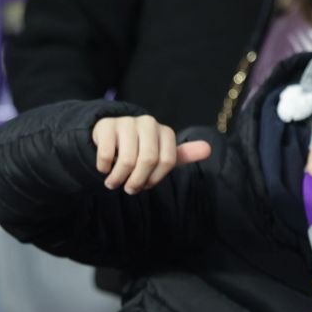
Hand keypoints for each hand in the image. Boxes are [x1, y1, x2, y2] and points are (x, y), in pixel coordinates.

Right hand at [90, 114, 210, 193]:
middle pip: (148, 160)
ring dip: (118, 178)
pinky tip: (103, 168)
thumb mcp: (161, 155)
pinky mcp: (107, 125)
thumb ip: (183, 155)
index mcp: (164, 131)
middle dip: (137, 180)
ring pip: (127, 160)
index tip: (146, 185)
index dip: (155, 178)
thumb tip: (208, 149)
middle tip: (129, 189)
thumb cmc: (139, 150)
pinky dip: (103, 168)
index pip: (167, 161)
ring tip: (113, 183)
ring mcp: (127, 122)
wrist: (109, 136)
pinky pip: (106, 155)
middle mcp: (148, 123)